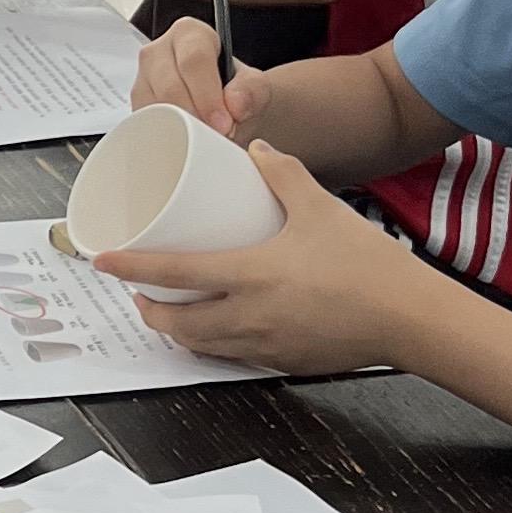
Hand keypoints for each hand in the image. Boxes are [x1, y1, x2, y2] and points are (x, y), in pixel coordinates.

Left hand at [94, 149, 419, 376]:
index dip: (133, 268)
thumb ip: (284, 175)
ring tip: (170, 313)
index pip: (175, 274)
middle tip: (138, 293)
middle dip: (149, 312)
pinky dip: (215, 345)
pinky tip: (220, 330)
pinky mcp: (284, 361)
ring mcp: (266, 344)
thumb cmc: (366, 263)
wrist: (408, 317)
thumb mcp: (320, 207)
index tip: (103, 261)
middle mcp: (249, 316)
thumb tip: (256, 151)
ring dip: (178, 332)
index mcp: (251, 275)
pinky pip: (236, 356)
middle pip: (177, 324)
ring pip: (202, 346)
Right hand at [129, 16, 275, 139]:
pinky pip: (143, 123)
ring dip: (178, 129)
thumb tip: (234, 103)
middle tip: (215, 137)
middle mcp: (158, 51)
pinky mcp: (135, 105)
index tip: (223, 123)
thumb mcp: (255, 87)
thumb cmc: (235, 92)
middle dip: (194, 116)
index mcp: (189, 34)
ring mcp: (142, 78)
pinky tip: (183, 142)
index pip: (194, 59)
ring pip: (152, 106)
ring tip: (203, 140)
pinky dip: (164, 136)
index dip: (208, 94)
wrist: (225, 109)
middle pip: (170, 85)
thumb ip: (252, 90)